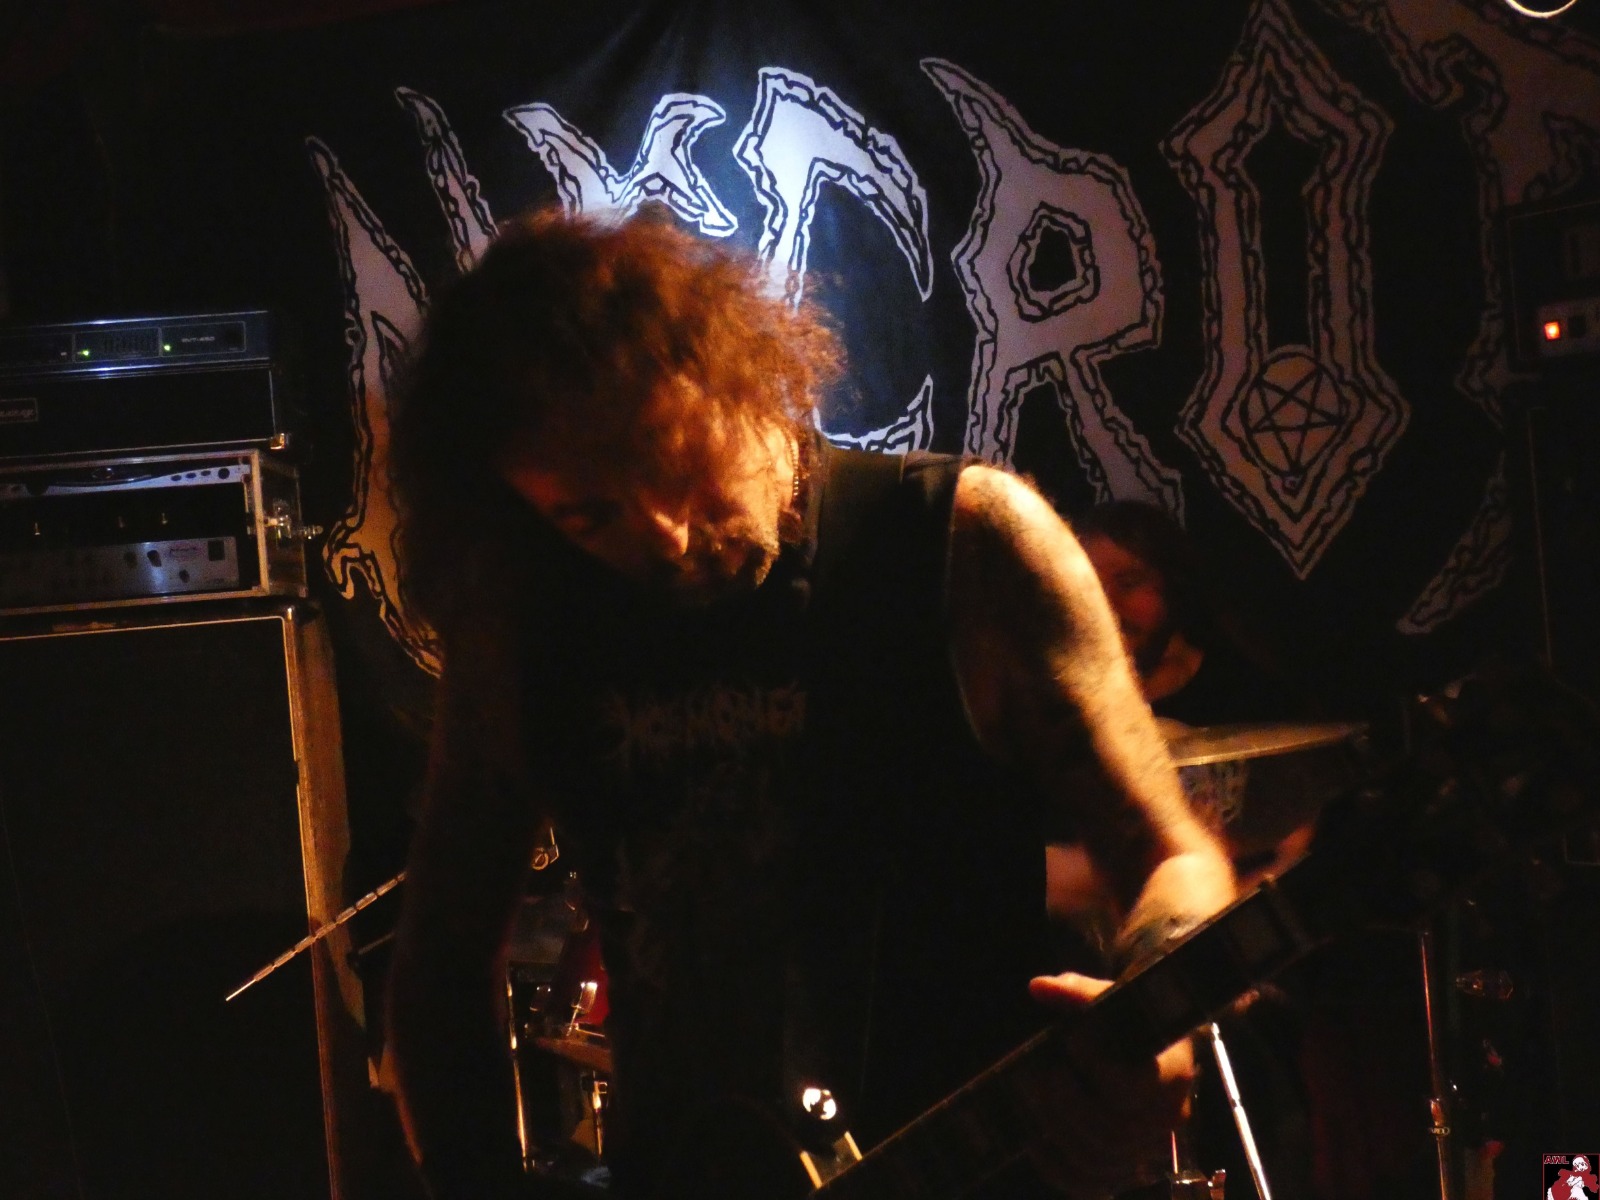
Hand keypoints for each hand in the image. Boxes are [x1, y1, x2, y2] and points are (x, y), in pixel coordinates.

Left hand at [1017, 971, 1196, 1198]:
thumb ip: (1077, 992)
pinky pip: (1091, 1184)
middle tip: (1036, 1072)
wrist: (1144, 1048)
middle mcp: (1168, 1118)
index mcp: (1172, 1074)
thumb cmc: (1126, 1022)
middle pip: (1111, 1130)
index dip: (1094, 1065)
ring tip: (1031, 1096)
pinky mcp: (1125, 1167)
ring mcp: (1147, 1148)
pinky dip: (1058, 1168)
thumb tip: (1039, 988)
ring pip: (1099, 1159)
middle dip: (1064, 1101)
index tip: (1069, 1038)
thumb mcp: (1108, 999)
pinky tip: (1035, 1139)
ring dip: (1056, 1129)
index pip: (1131, 1086)